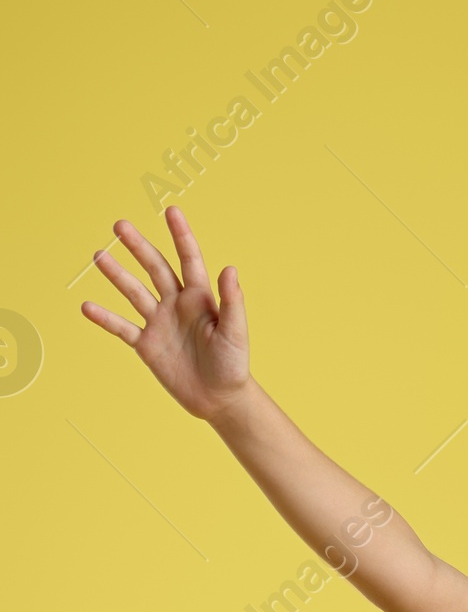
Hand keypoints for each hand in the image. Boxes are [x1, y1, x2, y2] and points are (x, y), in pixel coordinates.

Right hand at [80, 205, 249, 421]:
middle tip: (120, 225)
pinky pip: (122, 328)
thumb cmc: (233, 365)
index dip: (181, 236)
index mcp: (200, 298)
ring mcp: (159, 323)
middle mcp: (176, 304)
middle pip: (154, 268)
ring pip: (134, 292)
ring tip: (99, 255)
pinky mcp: (147, 345)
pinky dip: (105, 318)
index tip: (171, 211)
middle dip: (138, 247)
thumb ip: (232, 302)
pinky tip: (87, 307)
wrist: (220, 400)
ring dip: (116, 275)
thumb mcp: (235, 333)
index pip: (188, 260)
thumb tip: (229, 268)